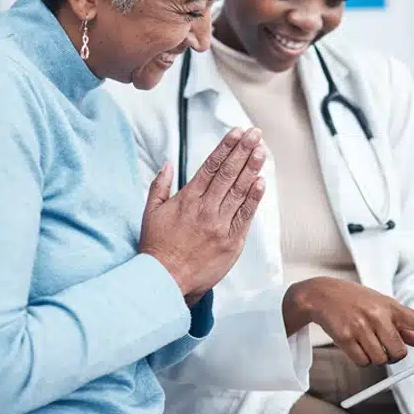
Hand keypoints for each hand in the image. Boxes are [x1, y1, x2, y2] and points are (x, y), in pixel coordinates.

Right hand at [139, 127, 266, 305]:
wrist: (165, 280)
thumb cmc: (157, 247)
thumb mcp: (151, 212)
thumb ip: (160, 185)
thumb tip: (168, 163)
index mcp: (187, 199)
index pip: (211, 166)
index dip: (226, 147)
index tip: (237, 132)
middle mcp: (206, 209)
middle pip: (228, 174)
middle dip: (243, 151)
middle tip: (255, 134)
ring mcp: (220, 226)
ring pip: (239, 192)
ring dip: (252, 169)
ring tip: (262, 151)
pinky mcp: (231, 243)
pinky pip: (245, 217)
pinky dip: (254, 199)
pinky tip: (261, 182)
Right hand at [284, 277, 413, 366]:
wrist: (321, 294)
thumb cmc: (356, 300)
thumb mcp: (381, 307)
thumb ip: (404, 327)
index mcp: (390, 306)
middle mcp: (377, 315)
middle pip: (399, 352)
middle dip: (393, 356)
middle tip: (384, 347)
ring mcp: (360, 326)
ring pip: (380, 359)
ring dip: (375, 357)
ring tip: (365, 341)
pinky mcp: (344, 337)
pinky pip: (362, 362)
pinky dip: (361, 359)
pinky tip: (354, 345)